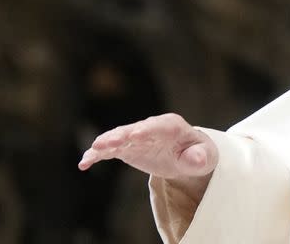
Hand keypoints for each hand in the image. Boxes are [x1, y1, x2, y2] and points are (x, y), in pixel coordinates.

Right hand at [78, 113, 217, 180]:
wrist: (186, 155)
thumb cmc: (198, 153)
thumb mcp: (205, 156)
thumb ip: (201, 157)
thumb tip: (197, 159)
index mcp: (172, 126)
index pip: (160, 126)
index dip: (148, 130)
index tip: (136, 134)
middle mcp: (151, 128)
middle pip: (135, 129)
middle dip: (123, 135)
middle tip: (110, 142)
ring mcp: (136, 137)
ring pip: (118, 137)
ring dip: (106, 142)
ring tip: (93, 150)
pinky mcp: (126, 148)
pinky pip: (109, 150)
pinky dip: (97, 154)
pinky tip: (84, 162)